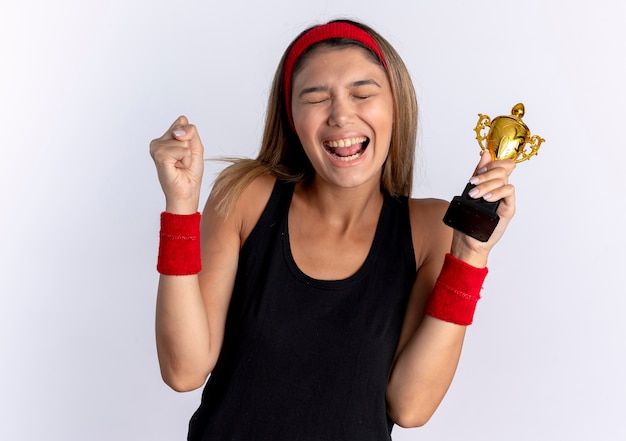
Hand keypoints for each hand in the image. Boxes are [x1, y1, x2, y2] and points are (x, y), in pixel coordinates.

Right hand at [150, 116, 204, 213]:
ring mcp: (156, 148)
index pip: (184, 122)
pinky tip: (178, 167)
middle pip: (184, 129)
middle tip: (183, 161)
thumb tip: (178, 131)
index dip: (192, 139)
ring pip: (183, 140)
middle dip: (190, 148)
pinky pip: (182, 149)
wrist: (186, 192)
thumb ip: (190, 132)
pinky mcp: (159, 155)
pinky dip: (185, 160)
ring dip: (187, 156)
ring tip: (180, 165)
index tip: (186, 154)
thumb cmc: (190, 173)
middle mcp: (158, 141)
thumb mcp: (195, 148)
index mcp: (165, 138)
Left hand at [451, 150, 515, 265]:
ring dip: (487, 184)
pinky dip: (497, 192)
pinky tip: (487, 198)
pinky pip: (509, 192)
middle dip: (486, 174)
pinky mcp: (508, 209)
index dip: (493, 162)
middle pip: (501, 170)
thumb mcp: (469, 192)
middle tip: (472, 183)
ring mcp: (504, 200)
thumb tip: (485, 154)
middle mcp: (499, 190)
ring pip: (504, 180)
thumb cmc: (468, 220)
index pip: (500, 165)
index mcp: (491, 184)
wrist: (468, 241)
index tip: (480, 169)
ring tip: (475, 194)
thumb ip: (478, 174)